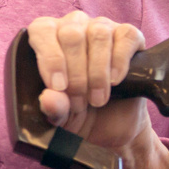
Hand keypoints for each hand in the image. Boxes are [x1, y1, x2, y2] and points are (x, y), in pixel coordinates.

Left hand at [26, 12, 168, 168]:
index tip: (57, 91)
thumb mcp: (56, 127)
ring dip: (98, 70)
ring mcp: (99, 32)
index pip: (39, 31)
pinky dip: (120, 58)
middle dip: (75, 70)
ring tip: (98, 101)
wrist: (109, 140)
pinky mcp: (128, 40)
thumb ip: (51, 112)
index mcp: (43, 43)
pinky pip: (126, 34)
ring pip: (97, 30)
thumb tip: (50, 101)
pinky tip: (117, 83)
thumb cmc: (74, 127)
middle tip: (80, 103)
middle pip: (70, 29)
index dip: (48, 58)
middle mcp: (69, 29)